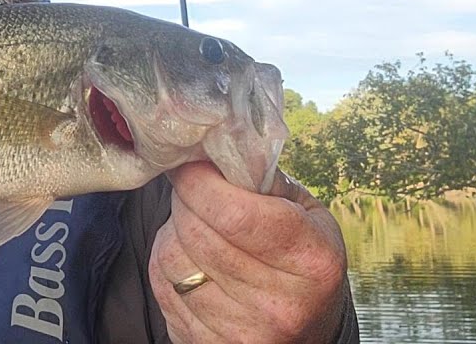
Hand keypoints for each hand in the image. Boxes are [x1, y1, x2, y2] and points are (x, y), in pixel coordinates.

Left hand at [148, 163, 348, 343]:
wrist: (307, 329)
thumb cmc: (302, 258)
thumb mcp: (307, 213)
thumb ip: (266, 180)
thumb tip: (212, 150)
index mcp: (312, 261)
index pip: (236, 214)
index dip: (200, 183)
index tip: (192, 167)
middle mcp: (280, 304)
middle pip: (198, 234)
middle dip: (185, 200)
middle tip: (193, 191)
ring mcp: (243, 332)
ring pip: (173, 259)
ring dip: (173, 232)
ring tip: (195, 226)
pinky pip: (162, 288)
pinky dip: (166, 264)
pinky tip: (189, 259)